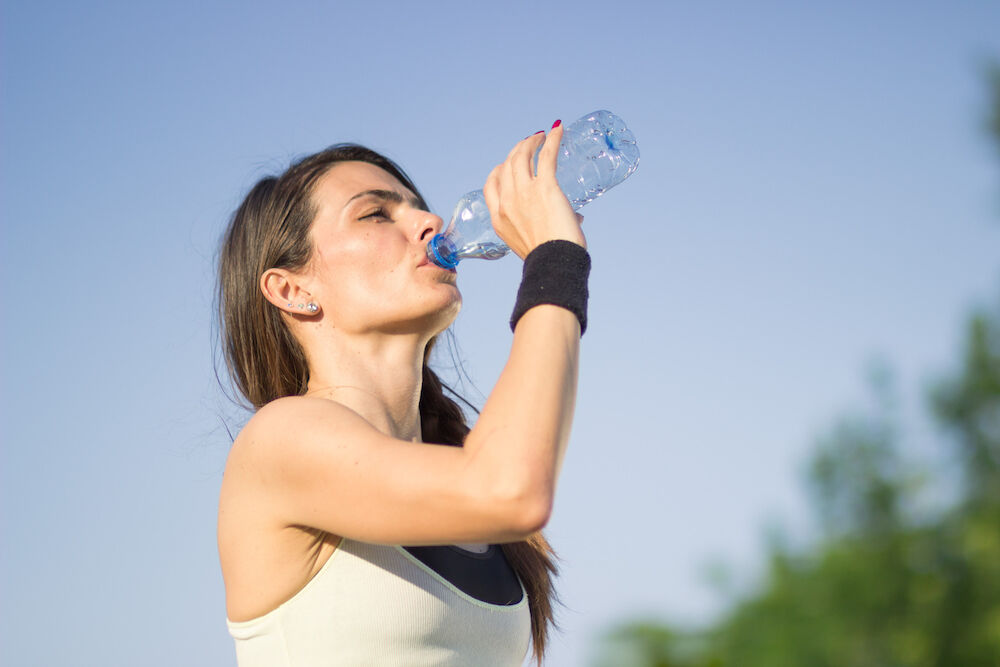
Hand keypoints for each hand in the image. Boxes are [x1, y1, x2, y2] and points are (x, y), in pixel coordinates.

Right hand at [482, 122, 586, 258]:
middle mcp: (507, 202)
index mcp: (498, 218)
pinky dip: (552, 140)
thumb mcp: (533, 242)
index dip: (500, 169)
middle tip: (530, 144)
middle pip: (506, 165)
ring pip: (521, 156)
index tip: (511, 164)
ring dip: (531, 142)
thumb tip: (577, 218)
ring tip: (541, 136)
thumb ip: (549, 226)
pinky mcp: (545, 188)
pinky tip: (557, 129)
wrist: (554, 263)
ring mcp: (524, 193)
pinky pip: (546, 156)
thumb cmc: (549, 257)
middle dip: (517, 150)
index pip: (491, 184)